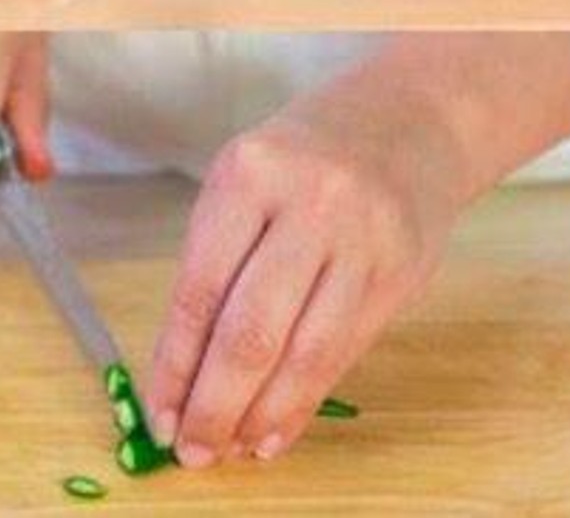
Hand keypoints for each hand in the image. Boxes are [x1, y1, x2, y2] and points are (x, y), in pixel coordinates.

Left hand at [145, 87, 466, 467]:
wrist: (410, 120)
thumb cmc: (308, 157)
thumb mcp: (247, 180)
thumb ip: (217, 266)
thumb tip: (184, 376)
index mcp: (251, 172)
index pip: (199, 291)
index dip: (174, 367)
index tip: (159, 416)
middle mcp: (313, 202)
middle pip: (253, 331)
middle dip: (216, 405)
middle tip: (195, 449)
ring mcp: (366, 238)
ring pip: (306, 353)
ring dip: (264, 414)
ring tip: (235, 447)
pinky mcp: (402, 269)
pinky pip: (347, 349)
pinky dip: (309, 398)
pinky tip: (281, 425)